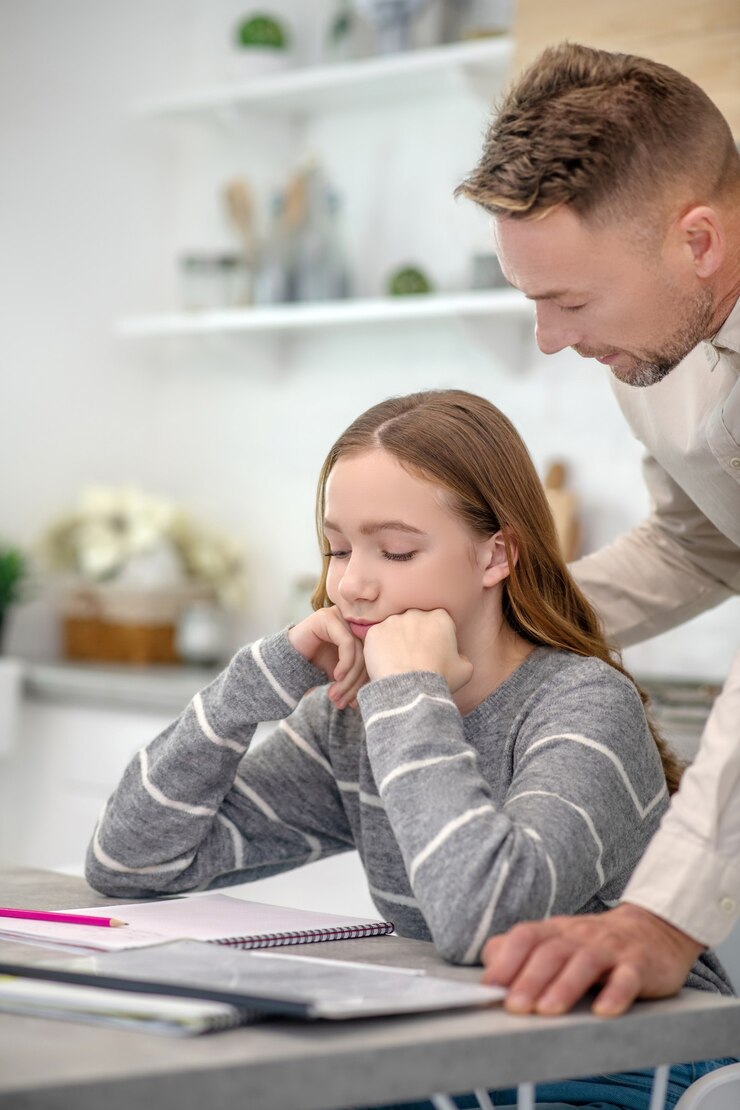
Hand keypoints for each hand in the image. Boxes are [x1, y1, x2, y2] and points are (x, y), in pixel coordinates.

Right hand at [288, 606, 367, 707]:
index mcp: (359, 631)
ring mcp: (340, 616)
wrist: (284, 662)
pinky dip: (345, 663)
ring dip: (348, 678)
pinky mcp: (328, 617)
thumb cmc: (314, 665)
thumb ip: (359, 677)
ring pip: (357, 650)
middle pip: (366, 654)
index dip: (366, 681)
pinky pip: (346, 643)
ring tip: (336, 695)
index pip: (373, 656)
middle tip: (343, 702)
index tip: (355, 703)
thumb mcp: (341, 674)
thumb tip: (376, 692)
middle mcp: (351, 620)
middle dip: (355, 683)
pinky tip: (336, 677)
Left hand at [363, 609, 472, 693]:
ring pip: (395, 628)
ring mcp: (393, 621)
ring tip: (399, 662)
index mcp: (440, 617)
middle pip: (415, 621)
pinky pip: (378, 638)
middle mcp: (415, 613)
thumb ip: (462, 656)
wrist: (411, 690)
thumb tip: (457, 656)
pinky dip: (380, 648)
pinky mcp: (374, 632)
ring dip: (397, 640)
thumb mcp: (465, 669)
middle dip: (415, 635)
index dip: (438, 636)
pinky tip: (386, 663)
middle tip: (415, 656)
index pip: (439, 621)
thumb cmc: (440, 679)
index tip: (435, 650)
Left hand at [481, 903, 703, 1016]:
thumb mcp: (555, 942)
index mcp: (555, 931)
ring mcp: (610, 948)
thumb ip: (521, 954)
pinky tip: (604, 1011)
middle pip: (551, 952)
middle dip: (530, 979)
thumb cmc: (592, 944)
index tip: (489, 987)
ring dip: (565, 986)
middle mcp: (580, 935)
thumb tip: (489, 974)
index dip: (506, 960)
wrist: (652, 930)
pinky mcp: (638, 965)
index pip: (526, 937)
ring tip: (548, 1010)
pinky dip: (616, 993)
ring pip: (585, 963)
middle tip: (515, 1007)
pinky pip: (627, 977)